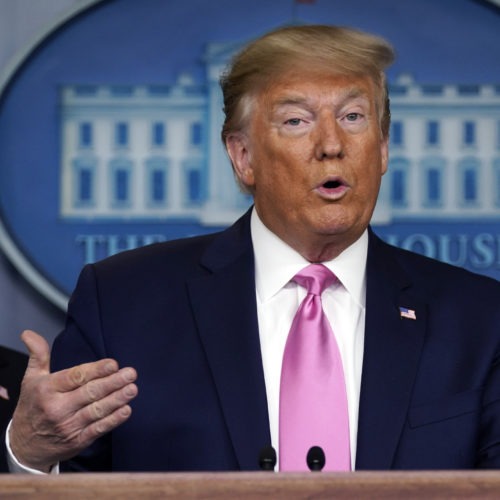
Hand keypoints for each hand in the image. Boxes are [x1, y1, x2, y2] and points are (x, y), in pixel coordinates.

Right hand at [9, 330, 137, 472]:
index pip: (75, 377)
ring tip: (132, 389)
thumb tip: (29, 333)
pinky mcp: (77, 441)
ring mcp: (68, 426)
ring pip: (97, 411)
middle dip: (112, 383)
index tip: (113, 364)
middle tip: (131, 374)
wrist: (24, 447)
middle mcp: (58, 408)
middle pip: (90, 393)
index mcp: (48, 389)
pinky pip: (98, 429)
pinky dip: (113, 420)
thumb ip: (38, 355)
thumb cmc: (32, 407)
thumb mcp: (31, 379)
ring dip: (117, 399)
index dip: (96, 370)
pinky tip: (126, 410)